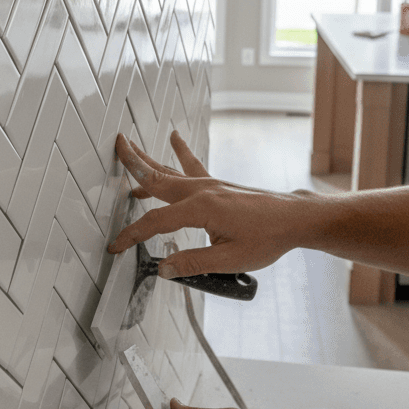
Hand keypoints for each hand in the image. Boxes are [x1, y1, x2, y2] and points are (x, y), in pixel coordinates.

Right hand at [108, 131, 306, 276]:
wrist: (293, 219)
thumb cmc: (268, 237)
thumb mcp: (230, 259)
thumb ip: (193, 263)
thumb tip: (164, 269)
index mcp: (201, 209)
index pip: (156, 222)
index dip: (133, 235)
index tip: (116, 246)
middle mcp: (202, 191)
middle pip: (158, 179)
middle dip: (133, 164)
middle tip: (115, 147)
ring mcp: (209, 185)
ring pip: (171, 171)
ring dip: (148, 160)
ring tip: (130, 148)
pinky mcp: (218, 185)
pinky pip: (192, 166)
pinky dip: (180, 153)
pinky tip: (176, 139)